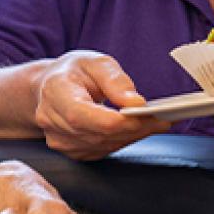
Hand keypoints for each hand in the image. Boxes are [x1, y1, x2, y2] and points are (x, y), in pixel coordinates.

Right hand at [33, 50, 169, 160]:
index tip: (148, 114)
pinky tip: (137, 130)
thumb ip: (115, 80)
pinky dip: (123, 141)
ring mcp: (59, 139)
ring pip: (103, 145)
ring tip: (156, 123)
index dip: (117, 120)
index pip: (84, 116)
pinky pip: (102, 150)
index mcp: (54, 92)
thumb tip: (136, 104)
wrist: (52, 87)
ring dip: (132, 136)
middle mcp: (51, 120)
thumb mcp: (95, 62)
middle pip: (98, 133)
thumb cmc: (74, 72)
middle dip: (133, 128)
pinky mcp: (71, 151)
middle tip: (162, 119)